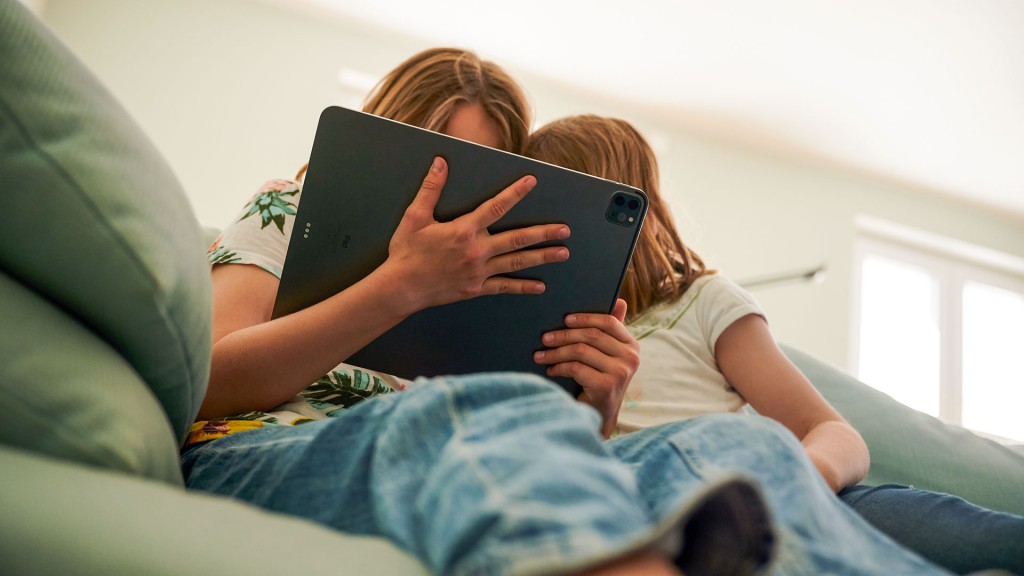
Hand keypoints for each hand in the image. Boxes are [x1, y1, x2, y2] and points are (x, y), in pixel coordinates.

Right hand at [381, 157, 570, 311]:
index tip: (532, 182)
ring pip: (517, 263)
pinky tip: (540, 286)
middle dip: (543, 233)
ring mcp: (479, 272)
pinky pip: (505, 287)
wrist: (401, 288)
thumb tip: (441, 163)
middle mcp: (476, 251)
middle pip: (517, 239)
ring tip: (563, 252)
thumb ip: (430, 189)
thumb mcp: (415, 217)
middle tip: (565, 229)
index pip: (495, 207)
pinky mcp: (476, 288)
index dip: (515, 193)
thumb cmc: (406, 252)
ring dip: (542, 257)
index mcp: (463, 230)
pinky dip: (523, 287)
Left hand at [533, 299, 638, 437]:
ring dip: (555, 352)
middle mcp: (631, 357)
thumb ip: (610, 331)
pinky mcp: (607, 386)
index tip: (564, 319)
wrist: (599, 416)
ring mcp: (621, 372)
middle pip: (591, 335)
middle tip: (544, 338)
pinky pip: (576, 368)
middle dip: (563, 335)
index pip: (609, 322)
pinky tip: (550, 370)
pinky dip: (558, 367)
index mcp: (631, 345)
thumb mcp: (606, 356)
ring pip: (580, 351)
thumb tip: (620, 301)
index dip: (585, 318)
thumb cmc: (599, 381)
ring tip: (540, 355)